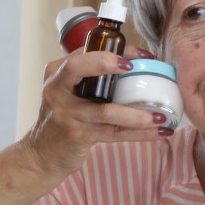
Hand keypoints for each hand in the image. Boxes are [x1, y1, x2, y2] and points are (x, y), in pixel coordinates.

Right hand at [24, 44, 172, 178]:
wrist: (42, 154)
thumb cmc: (63, 118)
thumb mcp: (67, 91)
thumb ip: (89, 76)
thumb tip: (137, 63)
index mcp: (56, 73)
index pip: (83, 52)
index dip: (114, 50)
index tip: (141, 54)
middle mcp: (56, 90)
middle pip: (77, 68)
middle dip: (106, 63)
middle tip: (135, 67)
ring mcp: (66, 114)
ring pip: (106, 111)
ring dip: (138, 114)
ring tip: (162, 115)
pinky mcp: (77, 136)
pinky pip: (114, 133)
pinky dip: (140, 133)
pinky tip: (159, 132)